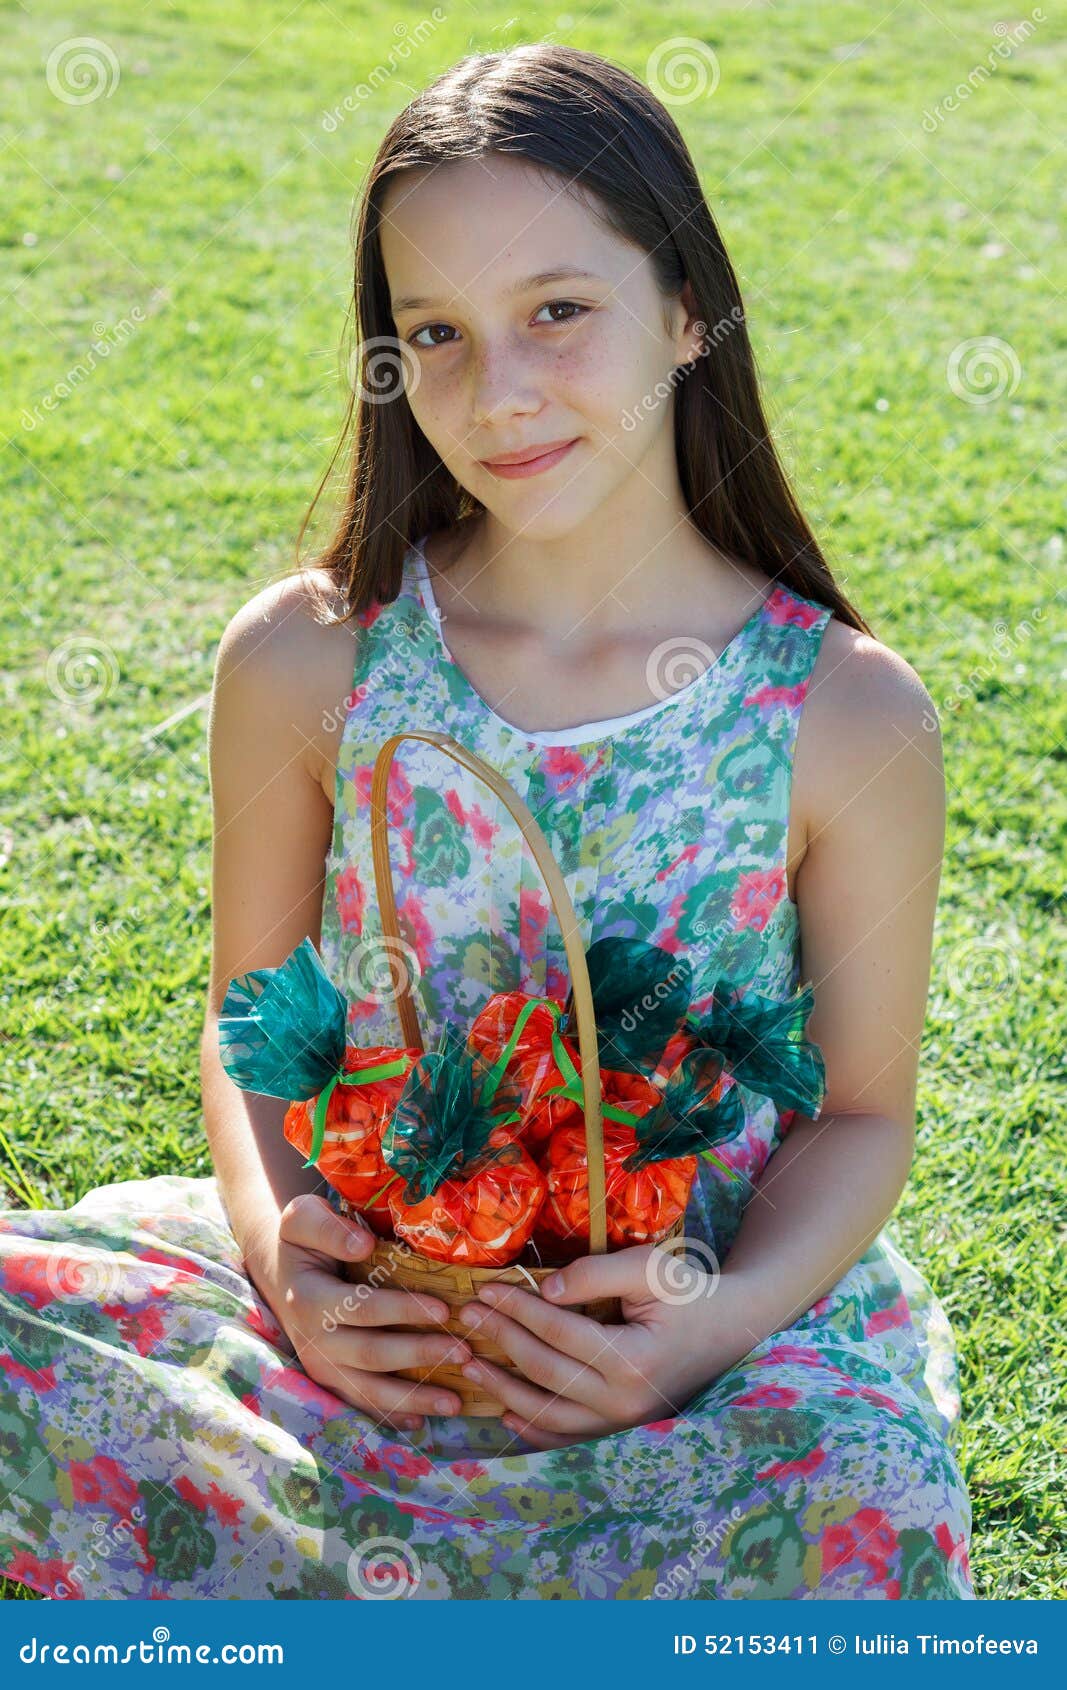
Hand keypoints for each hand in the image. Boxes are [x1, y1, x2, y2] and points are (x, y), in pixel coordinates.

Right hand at [245, 1194, 472, 1433]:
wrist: (278, 1271)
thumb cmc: (301, 1241)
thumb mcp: (302, 1218)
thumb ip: (327, 1228)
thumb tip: (362, 1245)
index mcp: (310, 1300)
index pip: (362, 1308)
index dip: (402, 1311)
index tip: (444, 1308)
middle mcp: (314, 1340)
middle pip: (372, 1355)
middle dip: (420, 1355)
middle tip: (464, 1352)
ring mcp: (322, 1366)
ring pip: (369, 1391)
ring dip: (414, 1398)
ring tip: (455, 1403)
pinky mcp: (331, 1380)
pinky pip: (362, 1403)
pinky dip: (392, 1415)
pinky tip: (422, 1423)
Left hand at [456, 1244, 752, 1448]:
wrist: (732, 1330)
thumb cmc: (691, 1293)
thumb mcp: (650, 1268)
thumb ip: (596, 1274)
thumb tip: (545, 1290)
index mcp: (633, 1360)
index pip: (558, 1332)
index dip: (517, 1309)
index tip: (484, 1289)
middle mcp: (625, 1402)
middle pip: (545, 1372)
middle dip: (501, 1340)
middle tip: (466, 1316)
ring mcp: (623, 1423)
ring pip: (549, 1413)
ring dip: (503, 1390)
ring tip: (469, 1363)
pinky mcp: (622, 1430)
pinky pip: (570, 1438)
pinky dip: (534, 1429)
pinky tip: (505, 1413)